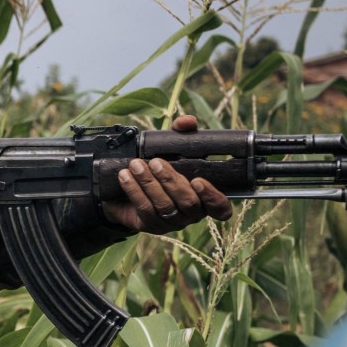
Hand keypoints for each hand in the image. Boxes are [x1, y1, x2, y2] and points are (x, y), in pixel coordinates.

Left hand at [101, 115, 232, 232]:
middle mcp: (191, 214)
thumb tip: (188, 121)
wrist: (130, 189)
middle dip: (171, 181)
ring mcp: (172, 222)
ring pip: (165, 206)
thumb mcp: (173, 150)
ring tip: (136, 165)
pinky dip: (134, 191)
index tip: (199, 181)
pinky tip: (126, 176)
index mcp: (204, 198)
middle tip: (156, 162)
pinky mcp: (151, 225)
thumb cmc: (160, 168)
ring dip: (149, 183)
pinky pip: (144, 209)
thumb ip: (182, 134)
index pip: (220, 208)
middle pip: (188, 203)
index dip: (214, 198)